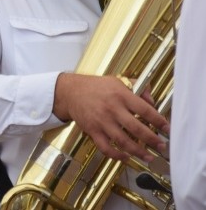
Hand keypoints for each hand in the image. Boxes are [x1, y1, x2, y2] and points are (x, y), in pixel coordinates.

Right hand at [53, 73, 168, 161]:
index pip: (144, 110)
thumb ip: (138, 88)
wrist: (70, 91)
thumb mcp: (118, 81)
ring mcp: (102, 121)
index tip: (167, 129)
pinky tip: (125, 157)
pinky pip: (106, 147)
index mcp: (120, 95)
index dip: (158, 121)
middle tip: (162, 146)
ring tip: (148, 157)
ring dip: (138, 151)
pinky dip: (117, 155)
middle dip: (152, 140)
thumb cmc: (96, 87)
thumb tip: (152, 101)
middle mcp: (112, 109)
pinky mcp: (92, 131)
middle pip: (136, 128)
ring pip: (123, 141)